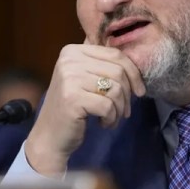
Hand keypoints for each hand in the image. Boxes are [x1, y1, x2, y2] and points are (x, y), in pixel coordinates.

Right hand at [24, 43, 145, 176]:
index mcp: (73, 51)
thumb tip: (137, 63)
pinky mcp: (72, 98)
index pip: (115, 54)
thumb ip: (104, 66)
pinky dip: (111, 118)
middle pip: (118, 71)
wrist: (49, 137)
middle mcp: (69, 60)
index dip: (134, 73)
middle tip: (124, 111)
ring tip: (112, 118)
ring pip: (115, 89)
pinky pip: (108, 106)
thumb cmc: (73, 108)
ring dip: (120, 109)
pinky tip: (103, 124)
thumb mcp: (86, 80)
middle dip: (127, 95)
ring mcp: (69, 78)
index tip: (139, 91)